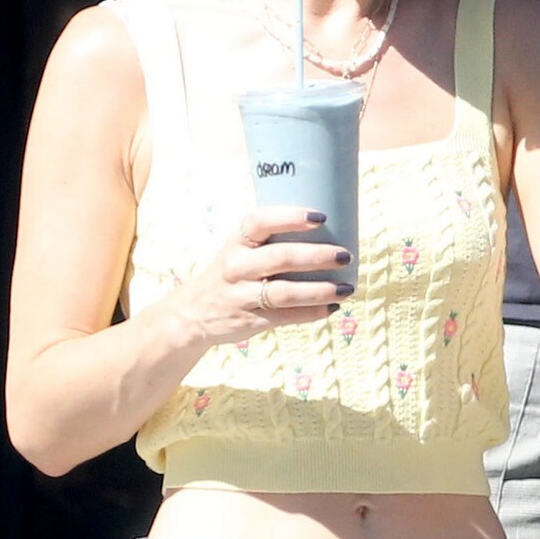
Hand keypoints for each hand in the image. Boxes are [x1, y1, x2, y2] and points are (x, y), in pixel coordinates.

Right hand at [169, 208, 351, 347]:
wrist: (193, 313)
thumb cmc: (231, 273)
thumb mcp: (240, 249)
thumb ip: (270, 240)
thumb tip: (328, 229)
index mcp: (237, 241)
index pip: (260, 222)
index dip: (290, 217)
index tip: (320, 217)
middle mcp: (236, 266)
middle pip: (280, 258)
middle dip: (317, 256)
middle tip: (344, 255)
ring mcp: (241, 296)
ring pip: (285, 293)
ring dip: (320, 290)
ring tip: (346, 288)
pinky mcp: (249, 321)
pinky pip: (285, 317)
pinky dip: (312, 312)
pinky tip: (332, 307)